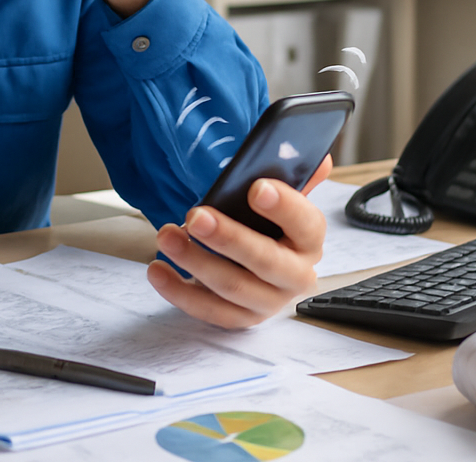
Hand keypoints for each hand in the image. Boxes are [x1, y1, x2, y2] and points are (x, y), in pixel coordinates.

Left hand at [147, 155, 333, 326]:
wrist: (251, 261)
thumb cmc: (264, 223)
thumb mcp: (279, 197)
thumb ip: (295, 175)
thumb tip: (317, 157)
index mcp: (309, 240)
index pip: (307, 224)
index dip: (284, 206)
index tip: (255, 187)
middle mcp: (295, 275)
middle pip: (265, 260)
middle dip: (228, 237)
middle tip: (196, 216)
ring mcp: (268, 302)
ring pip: (232, 287)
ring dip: (195, 260)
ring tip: (166, 235)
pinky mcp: (239, 318)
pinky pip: (209, 310)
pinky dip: (179, 291)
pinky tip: (157, 270)